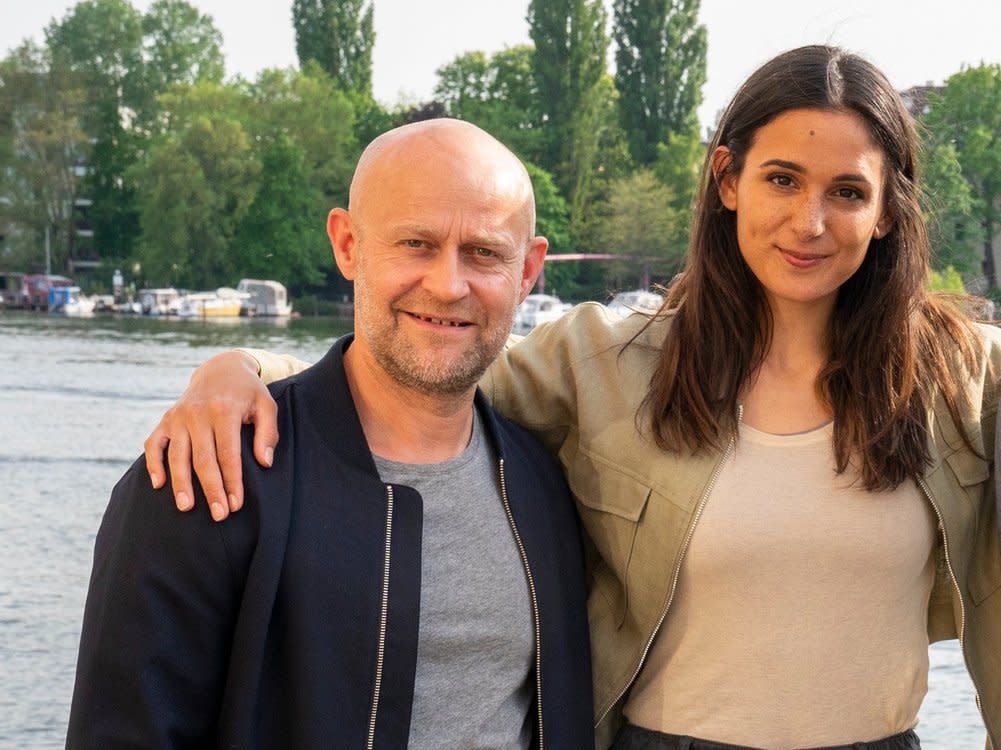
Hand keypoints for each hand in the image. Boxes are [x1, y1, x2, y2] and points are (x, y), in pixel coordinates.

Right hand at [143, 350, 277, 520]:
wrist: (221, 368)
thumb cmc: (248, 392)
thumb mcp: (267, 405)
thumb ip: (268, 433)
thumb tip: (264, 463)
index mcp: (225, 410)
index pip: (228, 454)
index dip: (232, 481)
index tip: (236, 504)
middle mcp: (198, 413)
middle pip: (203, 459)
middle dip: (211, 489)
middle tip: (218, 515)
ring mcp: (178, 416)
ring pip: (177, 455)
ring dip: (181, 484)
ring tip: (186, 508)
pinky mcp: (166, 419)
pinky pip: (154, 444)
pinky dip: (154, 464)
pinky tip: (158, 485)